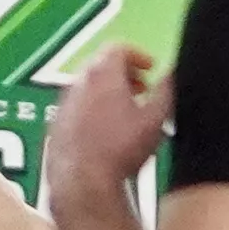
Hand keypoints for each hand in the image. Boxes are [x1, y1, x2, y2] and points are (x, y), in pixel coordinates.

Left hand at [48, 46, 174, 206]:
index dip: (137, 55)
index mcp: (103, 73)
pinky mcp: (55, 124)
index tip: (151, 69)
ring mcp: (63, 103)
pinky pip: (76, 107)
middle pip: (100, 64)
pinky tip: (105, 133)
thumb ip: (165, 91)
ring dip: (107, 91)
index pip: (118, 48)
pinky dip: (92, 108)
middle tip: (141, 90)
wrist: (81, 181)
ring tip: (126, 113)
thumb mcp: (155, 119)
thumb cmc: (122, 148)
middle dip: (123, 73)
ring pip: (86, 86)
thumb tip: (173, 72)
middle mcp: (78, 82)